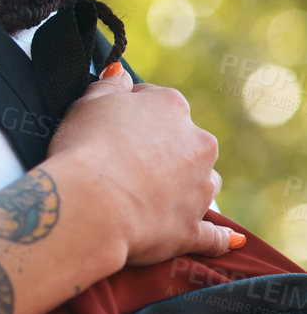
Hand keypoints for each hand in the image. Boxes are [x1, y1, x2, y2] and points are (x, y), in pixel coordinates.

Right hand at [47, 64, 231, 266]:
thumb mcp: (87, 103)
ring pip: (200, 181)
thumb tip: (120, 73)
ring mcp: (200, 188)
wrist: (91, 204)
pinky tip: (228, 240)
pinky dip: (220, 237)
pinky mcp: (193, 228)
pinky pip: (213, 234)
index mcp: (171, 107)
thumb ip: (108, 85)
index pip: (155, 101)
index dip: (129, 113)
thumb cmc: (85, 148)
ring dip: (183, 186)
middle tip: (122, 161)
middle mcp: (198, 143)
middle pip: (183, 141)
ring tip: (146, 197)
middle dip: (160, 149)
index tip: (109, 126)